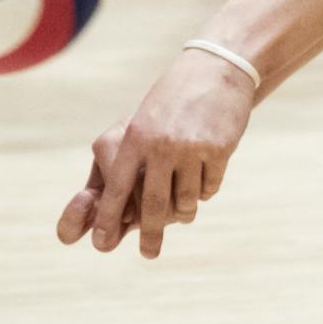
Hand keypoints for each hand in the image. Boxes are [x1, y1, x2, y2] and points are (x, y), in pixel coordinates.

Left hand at [57, 49, 252, 257]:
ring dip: (185, 209)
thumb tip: (125, 208)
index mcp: (136, 138)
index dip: (109, 218)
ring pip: (186, 200)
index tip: (102, 243)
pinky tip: (205, 174)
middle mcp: (161, 145)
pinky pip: (210, 187)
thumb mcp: (144, 122)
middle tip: (148, 254)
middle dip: (150, 234)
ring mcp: (192, 148)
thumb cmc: (173, 100)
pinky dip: (206, 189)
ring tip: (185, 207)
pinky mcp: (219, 149)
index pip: (117, 188)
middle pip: (153, 204)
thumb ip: (133, 160)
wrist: (217, 69)